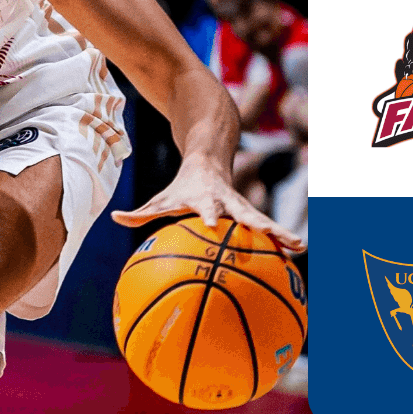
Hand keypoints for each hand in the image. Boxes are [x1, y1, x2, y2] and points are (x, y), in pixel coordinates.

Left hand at [111, 159, 306, 251]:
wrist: (208, 161)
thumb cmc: (181, 188)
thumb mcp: (161, 199)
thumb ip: (140, 212)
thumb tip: (115, 218)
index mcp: (205, 199)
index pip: (206, 207)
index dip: (209, 214)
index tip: (212, 223)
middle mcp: (227, 202)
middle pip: (244, 213)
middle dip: (256, 224)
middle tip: (269, 235)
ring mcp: (242, 206)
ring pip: (263, 220)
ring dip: (279, 232)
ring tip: (297, 246)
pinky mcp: (251, 212)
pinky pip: (268, 228)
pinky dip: (281, 238)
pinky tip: (296, 252)